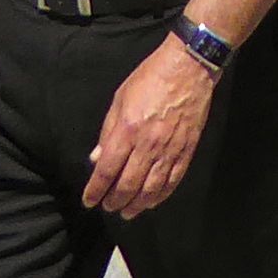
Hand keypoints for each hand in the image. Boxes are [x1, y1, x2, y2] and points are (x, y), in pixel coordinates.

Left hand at [81, 31, 220, 217]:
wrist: (189, 66)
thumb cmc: (150, 77)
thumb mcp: (120, 98)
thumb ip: (108, 130)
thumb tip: (97, 159)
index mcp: (127, 130)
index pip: (106, 170)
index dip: (95, 190)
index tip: (89, 200)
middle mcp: (147, 145)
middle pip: (128, 184)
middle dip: (115, 201)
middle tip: (108, 207)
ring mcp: (169, 149)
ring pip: (151, 188)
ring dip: (137, 205)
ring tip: (128, 211)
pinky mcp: (187, 150)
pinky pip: (173, 180)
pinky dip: (161, 195)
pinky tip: (152, 201)